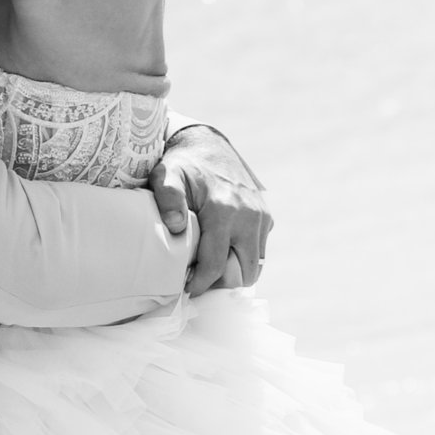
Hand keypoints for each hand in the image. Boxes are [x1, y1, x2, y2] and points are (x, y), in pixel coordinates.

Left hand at [151, 122, 273, 297]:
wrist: (208, 145)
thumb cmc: (183, 165)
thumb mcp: (166, 175)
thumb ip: (168, 198)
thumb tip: (176, 227)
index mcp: (224, 209)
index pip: (216, 264)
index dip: (201, 283)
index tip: (188, 289)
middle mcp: (249, 215)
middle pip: (244, 272)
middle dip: (223, 283)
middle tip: (201, 280)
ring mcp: (262, 216)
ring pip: (255, 265)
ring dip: (235, 272)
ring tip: (211, 268)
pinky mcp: (267, 217)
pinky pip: (259, 250)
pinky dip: (244, 257)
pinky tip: (223, 252)